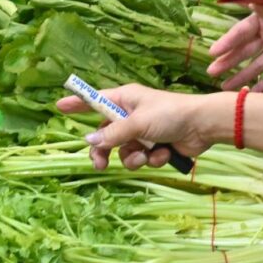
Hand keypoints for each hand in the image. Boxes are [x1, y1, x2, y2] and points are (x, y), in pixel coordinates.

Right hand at [57, 83, 216, 170]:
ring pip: (124, 151)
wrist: (203, 126)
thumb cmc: (170, 114)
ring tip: (147, 155)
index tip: (59, 106)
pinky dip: (153, 159)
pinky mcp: (155, 146)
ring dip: (134, 157)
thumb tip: (90, 141)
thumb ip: (113, 134)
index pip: (95, 100)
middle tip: (98, 164)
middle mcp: (131, 114)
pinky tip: (165, 152)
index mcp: (125, 99)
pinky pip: (142, 158)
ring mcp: (143, 132)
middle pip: (106, 135)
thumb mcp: (138, 122)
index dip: (78, 103)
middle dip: (104, 150)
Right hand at [207, 12, 262, 91]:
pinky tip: (253, 93)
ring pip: (257, 65)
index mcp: (261, 18)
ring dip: (242, 76)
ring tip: (225, 87)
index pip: (241, 32)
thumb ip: (262, 0)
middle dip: (228, 62)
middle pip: (245, 50)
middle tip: (211, 72)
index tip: (212, 52)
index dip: (227, 42)